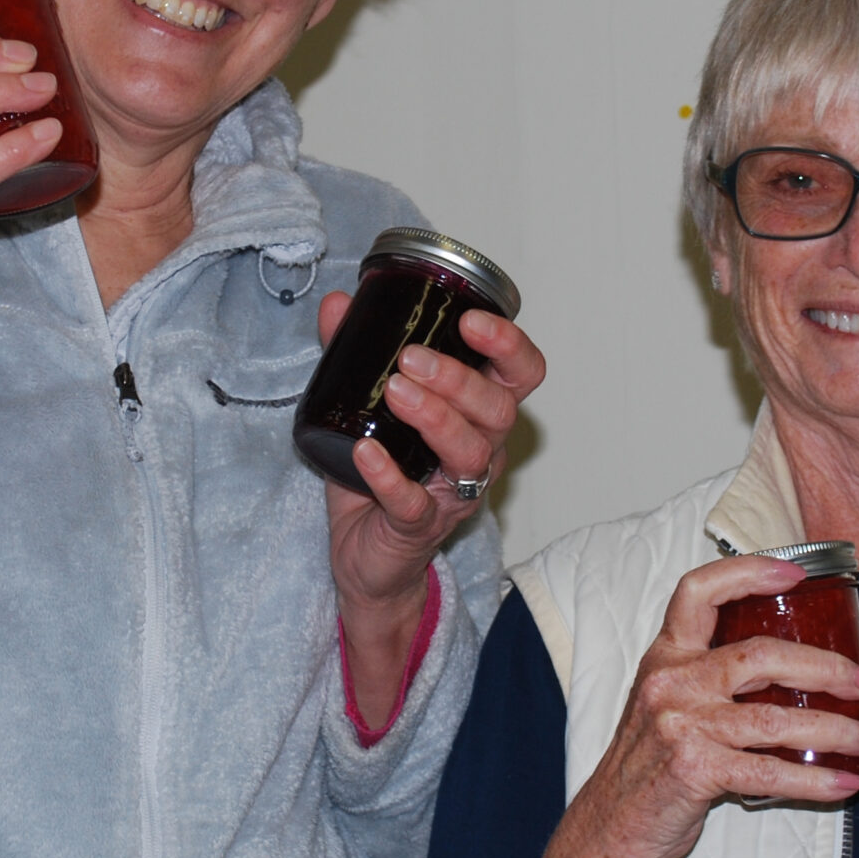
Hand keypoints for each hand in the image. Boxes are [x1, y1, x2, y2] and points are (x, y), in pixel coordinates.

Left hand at [317, 296, 546, 612]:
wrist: (364, 554)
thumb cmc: (381, 475)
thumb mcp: (369, 406)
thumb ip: (356, 354)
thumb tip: (338, 303)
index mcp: (479, 415)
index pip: (520, 375)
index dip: (508, 345)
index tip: (470, 320)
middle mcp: (480, 452)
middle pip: (499, 411)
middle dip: (459, 378)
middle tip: (412, 358)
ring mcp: (453, 493)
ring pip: (469, 453)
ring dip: (435, 417)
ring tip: (395, 392)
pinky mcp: (418, 527)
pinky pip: (414, 502)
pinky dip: (390, 476)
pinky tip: (367, 452)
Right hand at [566, 555, 858, 857]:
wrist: (610, 826)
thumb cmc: (648, 766)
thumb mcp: (668, 704)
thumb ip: (712, 680)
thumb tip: (796, 673)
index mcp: (665, 655)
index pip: (699, 592)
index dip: (748, 573)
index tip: (796, 573)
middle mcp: (672, 682)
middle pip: (761, 656)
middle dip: (826, 667)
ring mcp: (682, 725)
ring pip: (777, 719)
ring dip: (837, 729)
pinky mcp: (695, 769)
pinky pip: (770, 771)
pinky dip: (816, 779)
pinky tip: (845, 782)